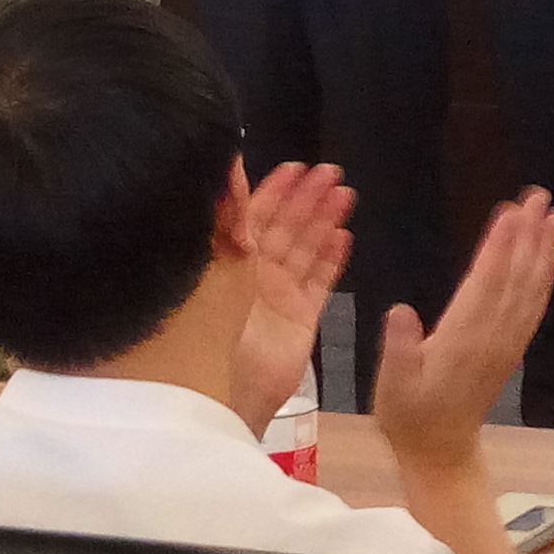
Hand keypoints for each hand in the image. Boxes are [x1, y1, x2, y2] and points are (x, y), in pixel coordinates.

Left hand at [227, 158, 353, 428]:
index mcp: (225, 257)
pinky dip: (332, 259)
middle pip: (285, 227)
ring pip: (306, 249)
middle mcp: (252, 272)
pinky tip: (345, 236)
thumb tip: (228, 165)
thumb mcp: (215, 259)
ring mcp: (278, 296)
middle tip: (331, 171)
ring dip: (325, 221)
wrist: (218, 388)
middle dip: (308, 199)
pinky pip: (320, 282)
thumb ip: (228, 214)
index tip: (295, 167)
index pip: (253, 214)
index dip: (274, 190)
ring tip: (346, 194)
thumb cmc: (207, 319)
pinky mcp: (300, 319)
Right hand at [374, 188, 553, 473]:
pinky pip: (532, 308)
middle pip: (515, 278)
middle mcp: (491, 336)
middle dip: (528, 235)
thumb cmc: (408, 415)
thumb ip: (398, 348)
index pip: (485, 284)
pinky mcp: (510, 349)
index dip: (499, 248)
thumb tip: (400, 311)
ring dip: (542, 251)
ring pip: (529, 290)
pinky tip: (550, 258)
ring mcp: (505, 343)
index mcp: (462, 339)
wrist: (440, 452)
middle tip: (541, 197)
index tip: (511, 213)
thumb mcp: (391, 384)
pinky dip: (544, 280)